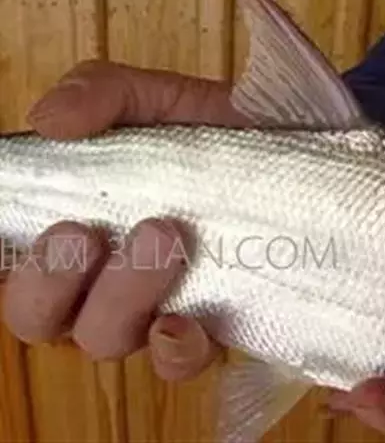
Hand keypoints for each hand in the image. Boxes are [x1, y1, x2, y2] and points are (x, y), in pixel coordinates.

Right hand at [1, 59, 247, 379]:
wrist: (285, 154)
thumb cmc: (205, 132)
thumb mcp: (153, 99)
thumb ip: (100, 95)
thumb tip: (49, 121)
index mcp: (74, 229)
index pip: (14, 264)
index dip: (12, 262)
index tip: (38, 223)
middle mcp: (100, 279)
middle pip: (40, 317)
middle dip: (52, 281)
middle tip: (85, 233)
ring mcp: (152, 308)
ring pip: (104, 339)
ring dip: (120, 297)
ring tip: (162, 238)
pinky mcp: (208, 328)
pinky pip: (176, 362)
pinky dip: (174, 350)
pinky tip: (185, 323)